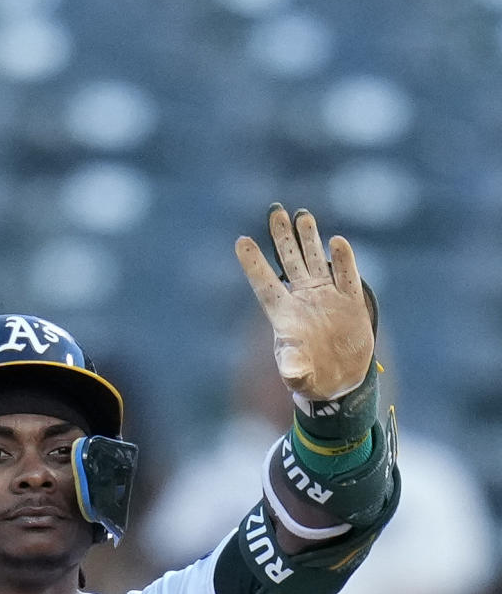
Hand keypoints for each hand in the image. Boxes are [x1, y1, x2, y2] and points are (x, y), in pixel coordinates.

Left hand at [235, 203, 373, 400]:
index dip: (254, 264)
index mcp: (284, 314)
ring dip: (309, 239)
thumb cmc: (310, 377)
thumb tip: (292, 374)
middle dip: (282, 237)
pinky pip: (347, 277)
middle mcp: (303, 300)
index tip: (241, 241)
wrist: (340, 382)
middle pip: (290, 262)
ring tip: (301, 215)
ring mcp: (327, 298)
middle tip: (275, 211)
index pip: (264, 284)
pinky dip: (344, 261)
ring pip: (316, 261)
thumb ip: (293, 370)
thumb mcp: (298, 375)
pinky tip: (337, 242)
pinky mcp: (350, 303)